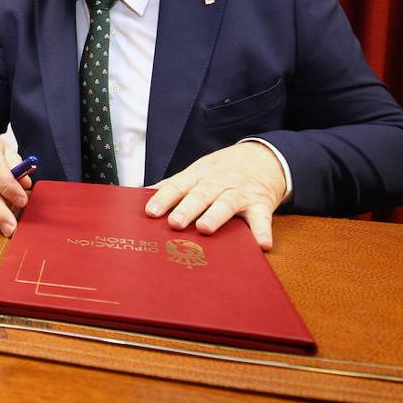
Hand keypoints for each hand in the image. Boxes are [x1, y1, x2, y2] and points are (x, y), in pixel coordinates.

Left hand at [145, 142, 286, 250]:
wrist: (262, 158)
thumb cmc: (220, 172)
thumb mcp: (196, 173)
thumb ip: (172, 186)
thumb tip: (140, 195)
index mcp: (198, 177)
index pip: (177, 186)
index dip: (164, 198)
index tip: (151, 212)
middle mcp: (217, 184)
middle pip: (200, 195)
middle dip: (187, 209)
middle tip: (174, 222)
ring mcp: (240, 193)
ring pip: (227, 204)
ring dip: (216, 216)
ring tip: (205, 228)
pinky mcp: (261, 204)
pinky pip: (262, 219)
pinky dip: (262, 231)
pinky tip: (261, 244)